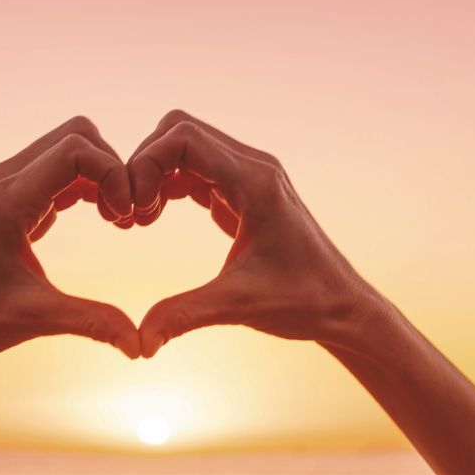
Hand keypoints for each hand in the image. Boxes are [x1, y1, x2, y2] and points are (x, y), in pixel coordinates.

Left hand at [0, 117, 141, 371]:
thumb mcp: (35, 319)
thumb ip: (92, 323)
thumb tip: (141, 345)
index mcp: (7, 202)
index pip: (75, 150)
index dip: (112, 173)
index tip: (124, 216)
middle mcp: (3, 180)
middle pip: (76, 135)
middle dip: (112, 167)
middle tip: (126, 214)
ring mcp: (5, 183)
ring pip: (69, 146)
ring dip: (101, 174)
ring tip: (117, 218)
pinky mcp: (11, 195)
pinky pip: (59, 168)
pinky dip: (87, 184)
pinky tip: (102, 219)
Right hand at [128, 110, 392, 357]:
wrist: (342, 307)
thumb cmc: (303, 302)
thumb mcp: (238, 306)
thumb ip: (185, 315)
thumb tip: (139, 344)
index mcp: (254, 182)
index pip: (185, 138)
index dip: (147, 163)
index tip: (135, 209)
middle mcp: (253, 168)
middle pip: (180, 130)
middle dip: (145, 163)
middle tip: (131, 212)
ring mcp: (249, 177)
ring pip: (185, 146)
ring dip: (154, 173)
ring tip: (139, 218)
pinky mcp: (242, 192)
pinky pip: (195, 169)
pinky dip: (168, 185)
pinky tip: (153, 218)